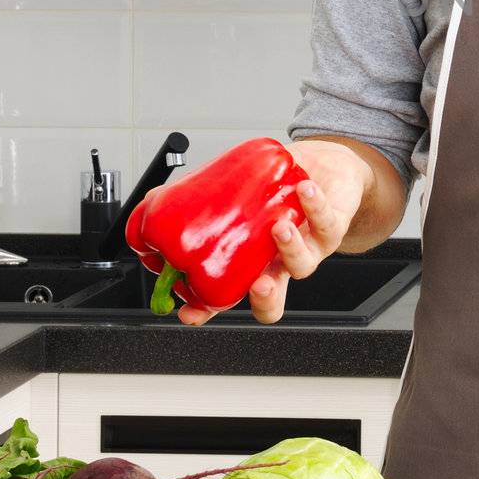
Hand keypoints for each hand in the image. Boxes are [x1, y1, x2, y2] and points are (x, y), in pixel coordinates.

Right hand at [176, 139, 371, 325]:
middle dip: (264, 297)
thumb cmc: (273, 188)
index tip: (190, 312)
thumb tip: (148, 206)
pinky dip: (314, 206)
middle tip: (256, 286)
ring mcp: (306, 247)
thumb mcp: (229, 193)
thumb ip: (190, 200)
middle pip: (271, 296)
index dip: (207, 309)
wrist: (321, 167)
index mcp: (248, 262)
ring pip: (302, 264)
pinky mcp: (330, 226)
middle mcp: (277, 262)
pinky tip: (304, 190)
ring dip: (290, 247)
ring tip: (278, 226)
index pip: (224, 297)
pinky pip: (326, 222)